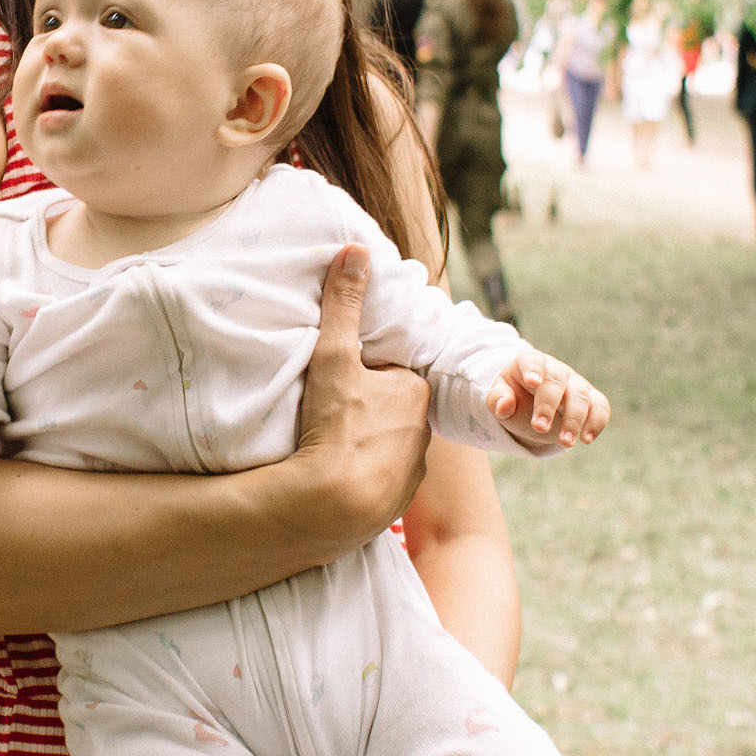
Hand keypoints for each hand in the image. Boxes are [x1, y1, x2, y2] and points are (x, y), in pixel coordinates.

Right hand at [292, 246, 431, 541]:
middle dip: (368, 409)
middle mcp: (424, 431)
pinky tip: (339, 477)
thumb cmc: (337, 426)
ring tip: (332, 446)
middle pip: (393, 410)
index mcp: (415, 392)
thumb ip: (344, 305)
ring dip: (367, 444)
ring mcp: (412, 470)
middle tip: (331, 413)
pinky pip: (382, 480)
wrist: (333, 505)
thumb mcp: (334, 356)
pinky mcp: (397, 502)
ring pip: (390, 446)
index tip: (339, 381)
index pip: (392, 373)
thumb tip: (355, 250)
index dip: (365, 374)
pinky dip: (365, 477)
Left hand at [488, 348, 609, 447]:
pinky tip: (587, 439)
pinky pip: (600, 406)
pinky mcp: (592, 398)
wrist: (532, 406)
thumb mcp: (499, 398)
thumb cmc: (514, 398)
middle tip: (540, 428)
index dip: (533, 370)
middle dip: (549, 406)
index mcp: (531, 363)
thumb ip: (497, 400)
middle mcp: (556, 370)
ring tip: (565, 442)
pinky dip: (596, 422)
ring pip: (580, 396)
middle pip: (557, 382)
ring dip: (574, 420)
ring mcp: (576, 383)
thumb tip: (504, 405)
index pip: (533, 362)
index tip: (533, 382)